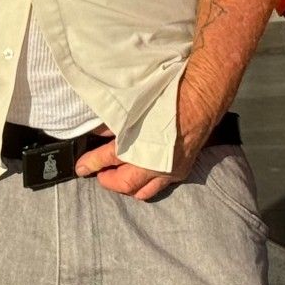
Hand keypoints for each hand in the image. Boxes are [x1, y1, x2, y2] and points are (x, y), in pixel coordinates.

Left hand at [75, 81, 224, 200]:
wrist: (203, 94)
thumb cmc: (170, 96)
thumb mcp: (136, 107)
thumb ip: (114, 123)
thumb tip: (98, 132)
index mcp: (141, 148)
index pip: (108, 159)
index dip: (91, 163)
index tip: (80, 167)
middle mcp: (156, 166)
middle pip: (125, 183)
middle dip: (108, 180)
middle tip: (98, 174)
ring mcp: (171, 171)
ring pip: (143, 191)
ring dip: (127, 186)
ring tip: (117, 176)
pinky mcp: (182, 169)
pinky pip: (160, 186)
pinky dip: (146, 184)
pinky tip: (141, 175)